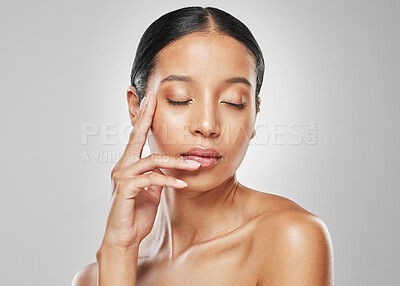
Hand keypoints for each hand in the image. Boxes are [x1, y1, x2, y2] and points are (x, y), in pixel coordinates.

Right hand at [100, 91, 200, 250]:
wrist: (125, 238)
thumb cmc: (137, 214)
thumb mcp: (151, 190)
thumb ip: (156, 175)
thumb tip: (168, 166)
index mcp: (129, 165)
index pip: (136, 138)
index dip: (143, 118)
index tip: (150, 101)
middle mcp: (122, 166)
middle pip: (136, 137)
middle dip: (146, 117)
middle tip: (154, 99)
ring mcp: (122, 176)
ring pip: (153, 160)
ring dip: (176, 162)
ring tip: (195, 165)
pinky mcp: (125, 188)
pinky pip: (152, 178)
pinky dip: (170, 180)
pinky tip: (183, 184)